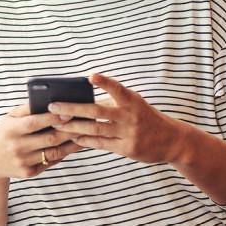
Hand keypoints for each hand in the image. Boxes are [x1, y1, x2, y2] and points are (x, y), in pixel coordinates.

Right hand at [0, 102, 81, 179]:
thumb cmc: (4, 133)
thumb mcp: (9, 118)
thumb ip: (27, 108)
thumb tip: (50, 100)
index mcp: (11, 130)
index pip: (35, 122)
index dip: (53, 117)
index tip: (69, 111)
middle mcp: (17, 147)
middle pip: (49, 138)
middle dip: (69, 130)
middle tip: (85, 122)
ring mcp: (24, 162)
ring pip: (54, 152)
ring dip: (72, 144)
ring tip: (85, 134)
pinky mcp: (29, 173)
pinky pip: (51, 162)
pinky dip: (64, 154)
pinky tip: (74, 146)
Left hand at [52, 72, 189, 164]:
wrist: (172, 141)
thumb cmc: (146, 118)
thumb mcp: (135, 104)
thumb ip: (113, 101)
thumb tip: (82, 100)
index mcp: (132, 101)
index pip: (117, 89)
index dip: (105, 82)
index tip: (91, 76)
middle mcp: (130, 116)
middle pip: (97, 111)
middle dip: (72, 108)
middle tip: (53, 106)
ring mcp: (128, 133)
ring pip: (95, 129)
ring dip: (73, 126)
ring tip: (56, 123)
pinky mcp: (127, 148)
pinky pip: (100, 144)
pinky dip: (84, 140)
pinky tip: (72, 137)